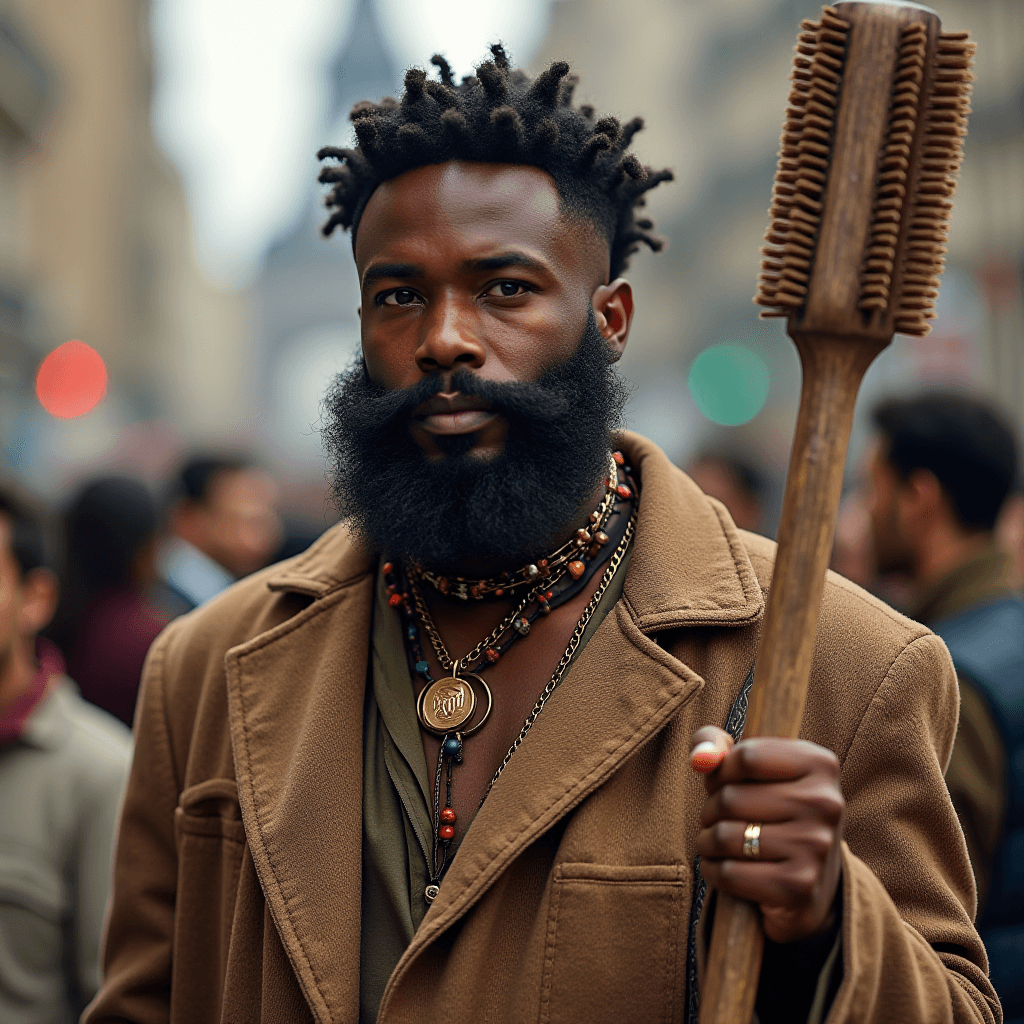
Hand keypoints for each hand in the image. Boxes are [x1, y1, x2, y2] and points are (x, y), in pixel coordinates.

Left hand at [690, 725, 843, 943]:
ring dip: (708, 841)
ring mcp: (816, 846)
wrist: (811, 874)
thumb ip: (714, 743)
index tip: (722, 783)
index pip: (745, 757)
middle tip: (717, 816)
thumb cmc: (770, 805)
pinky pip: (730, 874)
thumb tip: (700, 758)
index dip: (720, 771)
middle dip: (711, 809)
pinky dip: (714, 870)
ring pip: (725, 837)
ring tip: (716, 841)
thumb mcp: (750, 764)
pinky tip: (722, 867)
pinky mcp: (800, 886)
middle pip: (730, 798)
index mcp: (820, 763)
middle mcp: (826, 803)